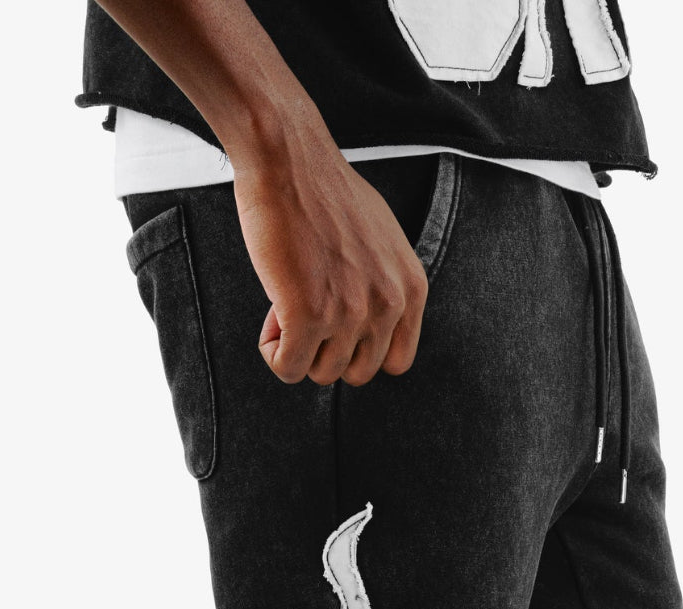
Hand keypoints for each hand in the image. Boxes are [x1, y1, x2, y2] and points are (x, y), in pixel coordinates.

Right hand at [232, 143, 429, 386]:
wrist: (289, 159)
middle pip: (356, 374)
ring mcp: (350, 313)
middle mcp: (388, 305)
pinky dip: (272, 351)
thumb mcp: (382, 241)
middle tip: (306, 310)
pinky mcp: (308, 315)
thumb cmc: (326, 192)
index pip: (397, 362)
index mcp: (412, 289)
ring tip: (287, 305)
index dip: (361, 350)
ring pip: (321, 374)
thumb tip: (367, 322)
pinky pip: (288, 368)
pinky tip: (270, 318)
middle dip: (326, 350)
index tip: (339, 324)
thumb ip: (386, 285)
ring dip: (297, 348)